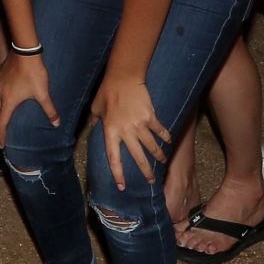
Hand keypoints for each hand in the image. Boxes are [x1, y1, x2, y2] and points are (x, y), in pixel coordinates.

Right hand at [0, 53, 56, 147]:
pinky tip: (7, 94)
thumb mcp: (43, 92)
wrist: (25, 51)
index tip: (2, 145)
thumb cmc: (33, 73)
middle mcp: (0, 94)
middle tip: (3, 129)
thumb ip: (49, 109)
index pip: (2, 123)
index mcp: (9, 101)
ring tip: (3, 113)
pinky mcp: (0, 74)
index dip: (1, 135)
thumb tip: (56, 123)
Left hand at [91, 73, 168, 189]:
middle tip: (151, 182)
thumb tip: (95, 129)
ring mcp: (140, 125)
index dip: (118, 174)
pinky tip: (169, 142)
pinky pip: (160, 130)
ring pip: (152, 146)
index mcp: (110, 131)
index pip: (114, 158)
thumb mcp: (96, 108)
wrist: (124, 77)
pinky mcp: (151, 117)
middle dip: (145, 171)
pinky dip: (165, 137)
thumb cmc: (107, 91)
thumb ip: (96, 121)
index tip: (122, 187)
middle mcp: (126, 131)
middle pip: (138, 157)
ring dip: (158, 156)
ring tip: (162, 162)